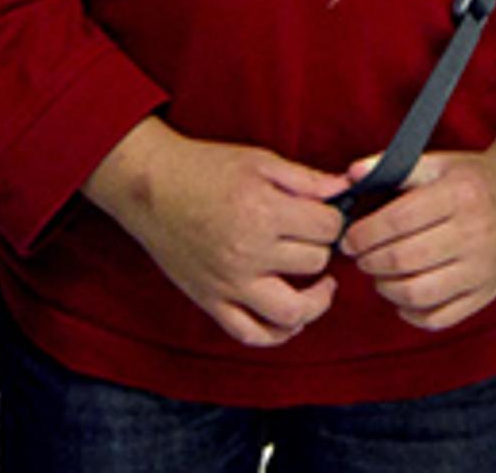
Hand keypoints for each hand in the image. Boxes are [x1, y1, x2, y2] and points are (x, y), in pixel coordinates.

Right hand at [85, 120, 350, 347]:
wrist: (151, 187)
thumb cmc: (204, 168)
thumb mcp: (259, 161)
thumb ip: (305, 179)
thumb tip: (344, 189)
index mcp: (263, 212)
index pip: (327, 228)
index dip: (333, 219)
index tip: (324, 215)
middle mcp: (248, 253)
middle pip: (314, 263)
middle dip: (320, 247)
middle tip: (312, 238)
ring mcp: (228, 283)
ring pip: (291, 312)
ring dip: (316, 303)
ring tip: (322, 288)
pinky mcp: (210, 301)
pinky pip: (250, 333)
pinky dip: (276, 334)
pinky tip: (291, 320)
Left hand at [340, 143, 495, 331]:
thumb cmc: (473, 181)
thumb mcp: (440, 163)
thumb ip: (394, 167)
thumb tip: (352, 175)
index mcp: (461, 195)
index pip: (398, 220)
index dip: (364, 233)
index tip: (349, 237)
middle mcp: (476, 234)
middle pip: (403, 260)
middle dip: (369, 261)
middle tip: (360, 256)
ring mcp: (483, 269)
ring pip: (417, 294)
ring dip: (385, 288)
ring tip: (379, 274)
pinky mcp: (485, 294)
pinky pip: (438, 318)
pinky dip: (411, 312)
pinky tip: (402, 294)